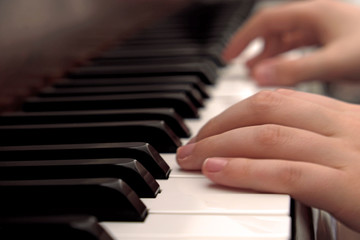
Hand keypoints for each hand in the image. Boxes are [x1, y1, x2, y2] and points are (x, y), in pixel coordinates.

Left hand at [176, 89, 359, 231]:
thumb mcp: (342, 150)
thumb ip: (305, 143)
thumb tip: (258, 143)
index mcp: (340, 116)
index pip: (274, 100)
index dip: (232, 112)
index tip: (208, 128)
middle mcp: (342, 127)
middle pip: (264, 110)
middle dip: (218, 125)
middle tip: (190, 144)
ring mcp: (348, 154)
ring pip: (269, 135)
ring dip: (221, 144)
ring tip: (192, 157)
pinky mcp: (348, 186)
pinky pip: (287, 172)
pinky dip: (246, 170)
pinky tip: (217, 171)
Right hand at [222, 0, 359, 85]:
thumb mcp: (336, 62)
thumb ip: (296, 70)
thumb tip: (256, 77)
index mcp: (314, 15)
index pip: (265, 22)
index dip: (242, 39)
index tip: (226, 58)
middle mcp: (319, 19)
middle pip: (274, 30)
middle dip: (255, 49)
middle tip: (241, 68)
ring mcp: (328, 31)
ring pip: (288, 41)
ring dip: (271, 56)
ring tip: (258, 74)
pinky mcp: (336, 44)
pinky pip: (302, 50)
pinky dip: (289, 61)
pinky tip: (287, 74)